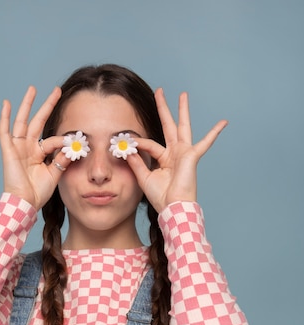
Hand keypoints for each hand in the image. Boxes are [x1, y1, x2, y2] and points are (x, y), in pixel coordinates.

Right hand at [0, 86, 70, 208]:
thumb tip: (72, 146)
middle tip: (57, 90)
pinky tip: (7, 103)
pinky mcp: (9, 150)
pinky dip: (4, 117)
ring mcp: (18, 148)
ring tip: (32, 89)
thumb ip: (62, 160)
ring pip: (23, 121)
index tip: (74, 140)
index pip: (52, 140)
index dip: (62, 139)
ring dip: (27, 104)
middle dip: (47, 106)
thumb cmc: (37, 193)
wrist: (25, 203)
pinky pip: (4, 131)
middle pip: (38, 122)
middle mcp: (28, 148)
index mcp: (38, 155)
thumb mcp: (55, 174)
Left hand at [127, 89, 227, 210]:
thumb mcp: (144, 177)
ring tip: (183, 95)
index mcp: (164, 159)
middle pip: (168, 126)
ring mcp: (184, 153)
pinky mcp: (192, 156)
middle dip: (163, 109)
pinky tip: (224, 122)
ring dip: (182, 110)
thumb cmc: (161, 197)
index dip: (139, 143)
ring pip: (183, 127)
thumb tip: (128, 148)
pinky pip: (205, 142)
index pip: (150, 144)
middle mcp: (175, 153)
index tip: (126, 141)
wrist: (173, 207)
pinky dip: (214, 133)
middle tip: (159, 91)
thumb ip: (137, 162)